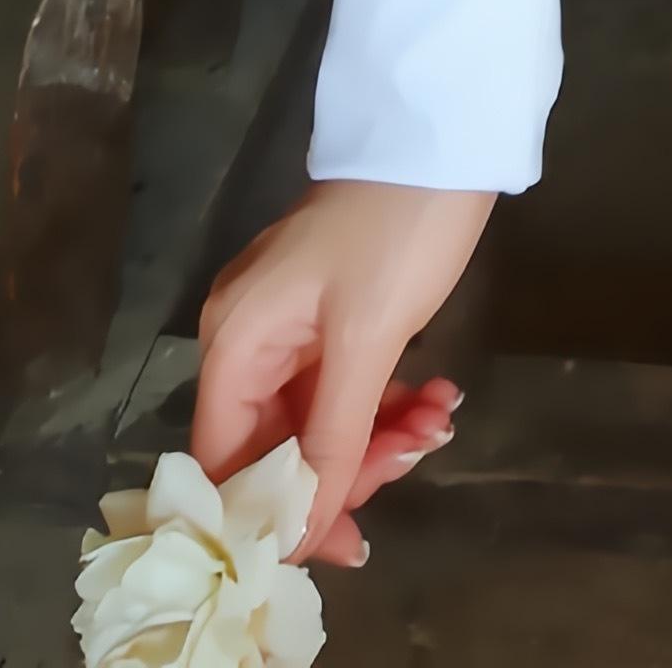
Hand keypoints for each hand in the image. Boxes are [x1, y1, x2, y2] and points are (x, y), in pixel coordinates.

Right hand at [191, 177, 492, 563]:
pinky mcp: (333, 314)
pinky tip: (439, 394)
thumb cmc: (398, 227)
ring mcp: (292, 325)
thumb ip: (332, 437)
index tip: (341, 543)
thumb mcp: (368, 339)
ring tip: (441, 416)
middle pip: (279, 446)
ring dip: (383, 433)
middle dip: (350, 465)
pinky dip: (390, 401)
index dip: (275, 513)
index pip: (227, 462)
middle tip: (418, 451)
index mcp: (235, 342)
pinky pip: (348, 385)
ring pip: (322, 419)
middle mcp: (249, 339)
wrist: (444, 128)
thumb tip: (298, 531)